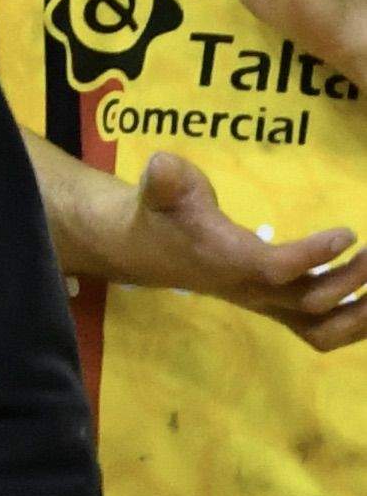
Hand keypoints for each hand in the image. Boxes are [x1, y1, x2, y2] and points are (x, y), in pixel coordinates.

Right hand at [117, 147, 366, 346]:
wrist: (151, 252)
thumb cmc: (164, 214)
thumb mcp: (160, 189)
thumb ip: (165, 179)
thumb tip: (160, 165)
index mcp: (226, 261)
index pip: (274, 269)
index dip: (314, 256)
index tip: (348, 232)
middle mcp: (252, 290)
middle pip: (310, 303)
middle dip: (352, 280)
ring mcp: (269, 304)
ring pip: (323, 331)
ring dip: (362, 315)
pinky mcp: (281, 307)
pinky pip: (325, 330)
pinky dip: (358, 321)